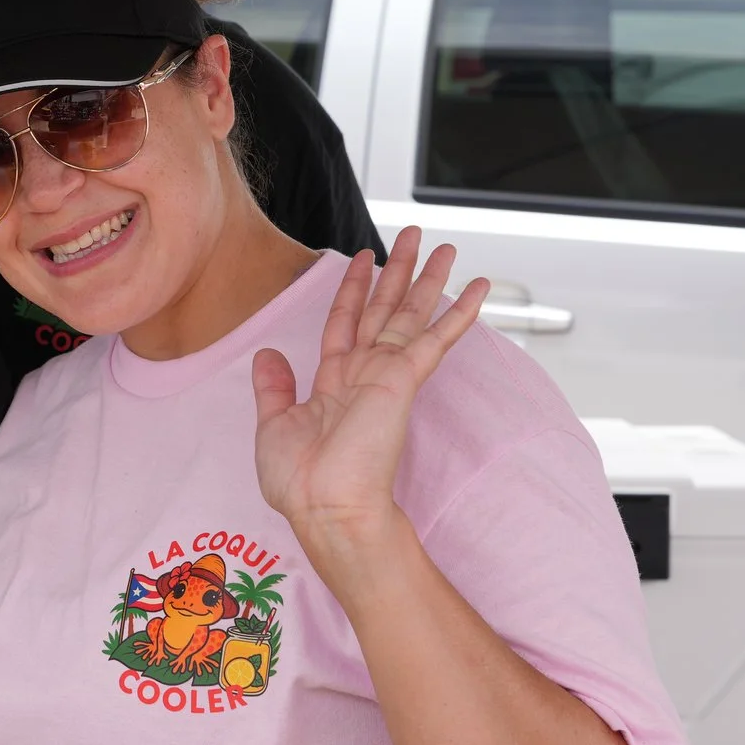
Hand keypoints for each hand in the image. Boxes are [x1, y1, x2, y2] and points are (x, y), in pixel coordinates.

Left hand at [251, 231, 488, 564]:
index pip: (346, 321)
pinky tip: (478, 290)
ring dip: (429, 279)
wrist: (325, 507)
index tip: (364, 258)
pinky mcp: (403, 381)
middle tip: (414, 236)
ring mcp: (386, 375)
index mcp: (334, 382)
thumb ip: (274, 387)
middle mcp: (364, 373)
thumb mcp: (274, 426)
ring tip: (446, 247)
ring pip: (411, 315)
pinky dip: (458, 314)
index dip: (355, 289)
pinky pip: (434, 339)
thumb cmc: (301, 482)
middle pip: (385, 309)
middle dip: (399, 271)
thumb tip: (266, 355)